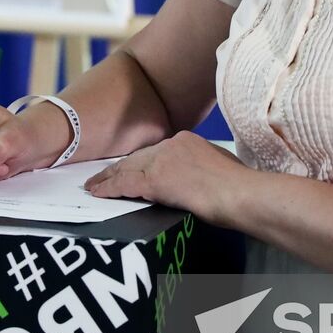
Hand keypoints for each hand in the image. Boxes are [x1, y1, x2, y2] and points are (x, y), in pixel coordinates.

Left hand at [84, 131, 250, 220]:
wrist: (239, 193)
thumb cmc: (238, 186)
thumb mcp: (220, 165)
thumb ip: (201, 165)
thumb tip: (195, 177)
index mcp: (186, 140)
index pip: (154, 152)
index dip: (139, 162)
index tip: (129, 169)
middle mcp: (171, 145)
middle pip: (137, 157)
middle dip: (118, 168)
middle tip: (101, 176)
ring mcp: (162, 161)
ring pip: (127, 169)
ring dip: (107, 178)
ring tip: (93, 185)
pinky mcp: (156, 180)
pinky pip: (125, 184)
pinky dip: (109, 188)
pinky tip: (98, 193)